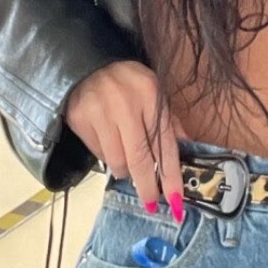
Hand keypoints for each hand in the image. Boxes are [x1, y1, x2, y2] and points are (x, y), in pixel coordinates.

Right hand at [65, 60, 191, 219]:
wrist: (87, 64)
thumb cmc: (127, 81)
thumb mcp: (154, 91)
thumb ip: (169, 119)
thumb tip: (187, 147)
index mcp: (151, 95)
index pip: (166, 144)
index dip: (171, 176)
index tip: (176, 201)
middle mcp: (126, 105)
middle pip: (140, 159)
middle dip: (148, 187)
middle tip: (151, 203)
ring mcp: (101, 113)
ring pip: (117, 162)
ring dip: (125, 170)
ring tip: (127, 162)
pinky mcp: (80, 120)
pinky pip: (99, 154)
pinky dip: (107, 158)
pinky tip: (109, 145)